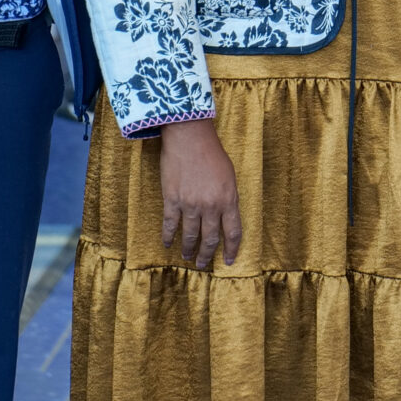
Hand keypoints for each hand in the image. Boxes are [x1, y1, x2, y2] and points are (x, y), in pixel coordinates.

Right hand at [157, 118, 242, 268]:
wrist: (189, 137)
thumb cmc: (212, 153)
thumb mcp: (229, 176)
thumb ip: (228, 197)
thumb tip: (225, 216)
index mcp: (228, 199)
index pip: (233, 233)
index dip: (232, 250)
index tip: (229, 261)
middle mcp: (210, 206)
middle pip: (210, 239)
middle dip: (207, 255)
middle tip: (203, 264)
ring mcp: (190, 204)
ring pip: (190, 236)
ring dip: (189, 249)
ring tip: (187, 256)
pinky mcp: (172, 199)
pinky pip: (170, 224)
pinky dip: (169, 236)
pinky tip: (168, 244)